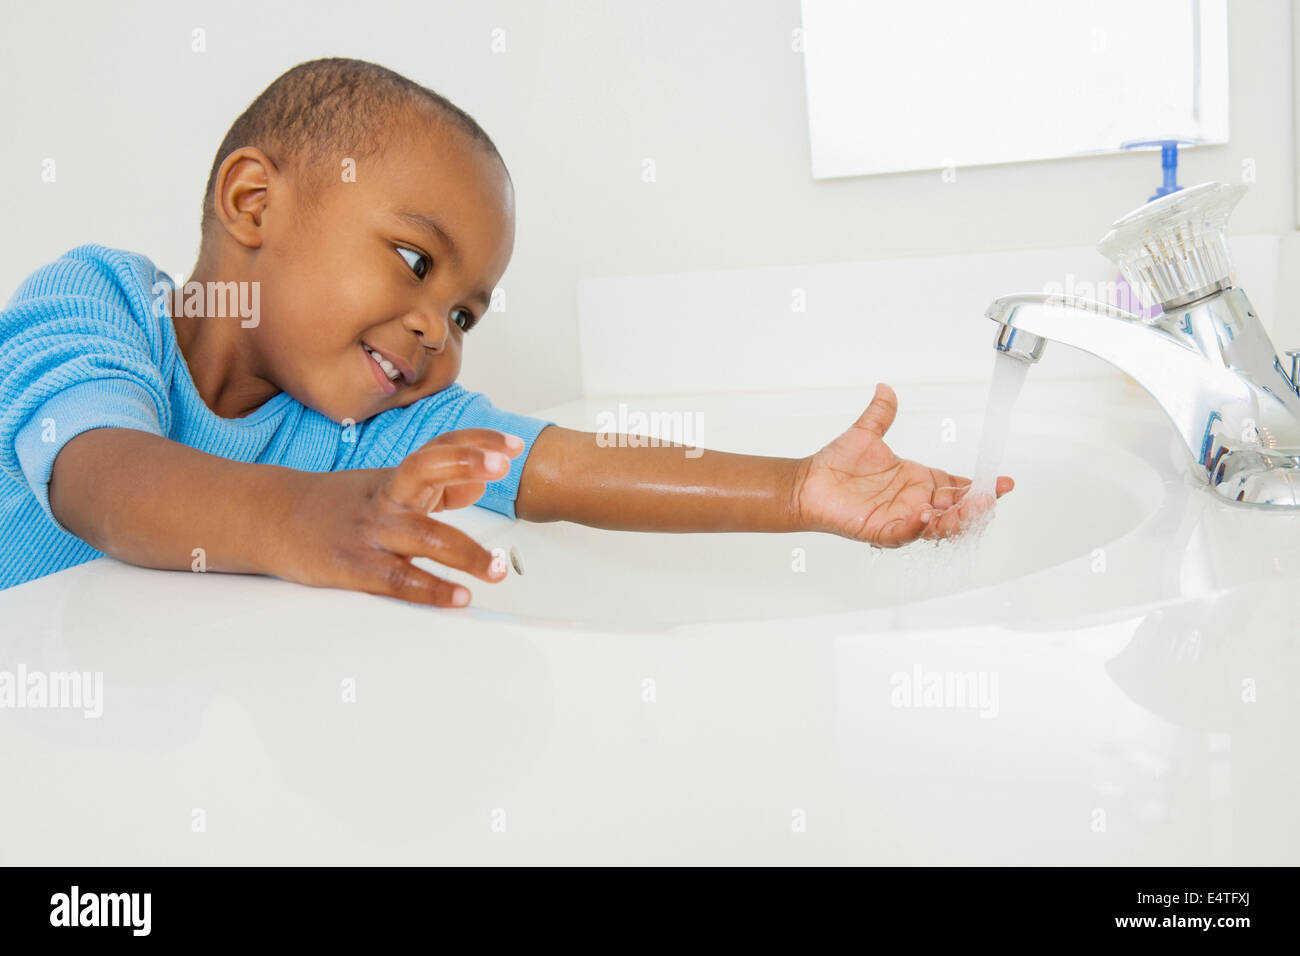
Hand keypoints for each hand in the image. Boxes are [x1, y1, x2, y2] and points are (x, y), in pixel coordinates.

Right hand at [274, 428, 522, 606]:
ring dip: (463, 551)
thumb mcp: (388, 487)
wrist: (270, 518)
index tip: (512, 447)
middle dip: (465, 465)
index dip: (477, 444)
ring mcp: (371, 531)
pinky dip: (429, 589)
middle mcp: (387, 498)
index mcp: (397, 478)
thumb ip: (438, 486)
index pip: (441, 449)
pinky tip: (458, 597)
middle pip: (426, 470)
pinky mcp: (353, 566)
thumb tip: (479, 482)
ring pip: (420, 534)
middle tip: (502, 470)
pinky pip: (396, 578)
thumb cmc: (337, 504)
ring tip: (494, 567)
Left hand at [791, 383, 1012, 547]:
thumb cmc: (834, 465)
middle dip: (977, 506)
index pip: (958, 486)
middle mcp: (914, 501)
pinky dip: (917, 527)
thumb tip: (885, 388)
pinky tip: (924, 514)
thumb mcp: (865, 434)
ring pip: (938, 526)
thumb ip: (881, 413)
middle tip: (992, 498)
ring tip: (969, 509)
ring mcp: (900, 518)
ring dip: (955, 520)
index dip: (982, 486)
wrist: (806, 483)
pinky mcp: (882, 531)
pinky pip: (905, 534)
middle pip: (956, 509)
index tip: (1003, 482)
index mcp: (917, 480)